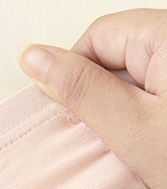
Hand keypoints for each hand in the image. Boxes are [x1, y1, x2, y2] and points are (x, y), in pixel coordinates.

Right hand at [17, 8, 166, 188]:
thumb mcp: (132, 130)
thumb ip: (82, 90)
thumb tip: (34, 58)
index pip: (97, 37)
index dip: (77, 78)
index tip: (80, 118)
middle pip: (119, 56)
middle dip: (105, 99)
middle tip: (116, 142)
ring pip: (140, 80)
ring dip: (130, 115)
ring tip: (145, 151)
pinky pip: (158, 96)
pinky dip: (153, 123)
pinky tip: (160, 151)